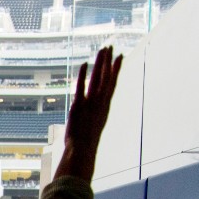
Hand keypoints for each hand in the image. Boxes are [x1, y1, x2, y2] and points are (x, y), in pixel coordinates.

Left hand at [56, 46, 122, 181]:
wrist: (82, 152)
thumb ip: (94, 116)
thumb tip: (94, 114)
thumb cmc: (86, 142)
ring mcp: (91, 104)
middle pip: (106, 77)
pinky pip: (82, 87)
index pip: (112, 83)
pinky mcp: (79, 106)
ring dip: (100, 63)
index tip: (119, 56)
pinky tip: (85, 63)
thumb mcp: (94, 126)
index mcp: (105, 106)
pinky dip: (84, 75)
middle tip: (110, 46)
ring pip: (98, 79)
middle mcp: (100, 103)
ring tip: (103, 49)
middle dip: (108, 61)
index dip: (116, 69)